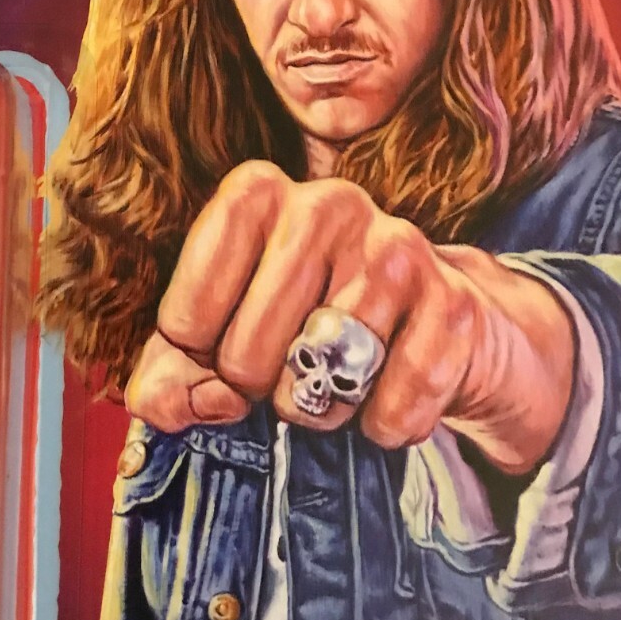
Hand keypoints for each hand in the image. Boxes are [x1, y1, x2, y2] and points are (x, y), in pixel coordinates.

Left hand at [127, 162, 575, 475]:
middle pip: (249, 348)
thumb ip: (171, 372)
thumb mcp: (225, 335)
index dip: (192, 352)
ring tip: (330, 386)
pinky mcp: (453, 304)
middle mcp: (330, 204)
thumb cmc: (306, 324)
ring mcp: (397, 248)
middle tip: (280, 376)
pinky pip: (393, 404)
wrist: (432, 324)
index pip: (191, 297)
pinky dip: (381, 425)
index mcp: (261, 195)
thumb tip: (167, 407)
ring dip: (319, 410)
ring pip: (321, 376)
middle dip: (255, 390)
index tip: (207, 359)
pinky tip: (385, 400)